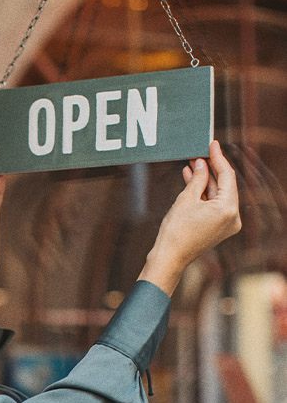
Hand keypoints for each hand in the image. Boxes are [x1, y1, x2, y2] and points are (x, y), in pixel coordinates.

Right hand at [138, 140, 240, 295]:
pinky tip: (191, 182)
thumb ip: (197, 179)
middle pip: (224, 185)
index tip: (212, 144)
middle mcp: (233, 216)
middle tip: (198, 154)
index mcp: (229, 208)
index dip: (218, 158)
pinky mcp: (218, 228)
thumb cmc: (176, 231)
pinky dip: (204, 195)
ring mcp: (227, 224)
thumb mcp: (186, 199)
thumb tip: (201, 164)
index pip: (227, 175)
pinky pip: (213, 206)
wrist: (169, 258)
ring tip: (191, 166)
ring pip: (218, 195)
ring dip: (205, 182)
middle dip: (210, 170)